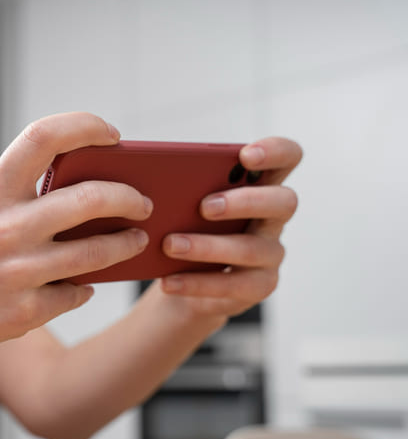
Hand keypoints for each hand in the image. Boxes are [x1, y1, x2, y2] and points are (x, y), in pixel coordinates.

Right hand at [0, 113, 152, 363]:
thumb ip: (18, 200)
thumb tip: (86, 194)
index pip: (43, 137)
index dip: (85, 125)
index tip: (111, 134)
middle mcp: (5, 230)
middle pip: (91, 198)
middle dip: (129, 197)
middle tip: (142, 201)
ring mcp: (17, 274)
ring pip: (97, 252)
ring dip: (125, 244)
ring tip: (134, 240)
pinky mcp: (25, 312)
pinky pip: (77, 292)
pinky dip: (86, 286)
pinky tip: (84, 283)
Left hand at [159, 137, 300, 317]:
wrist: (184, 281)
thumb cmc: (186, 228)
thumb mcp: (183, 202)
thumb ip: (182, 184)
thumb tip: (150, 171)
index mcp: (261, 185)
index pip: (288, 158)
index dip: (275, 151)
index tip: (245, 155)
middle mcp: (273, 218)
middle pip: (283, 202)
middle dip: (244, 202)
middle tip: (203, 207)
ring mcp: (270, 254)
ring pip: (251, 248)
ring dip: (208, 246)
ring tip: (170, 244)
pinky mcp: (259, 286)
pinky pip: (232, 285)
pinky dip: (196, 282)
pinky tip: (168, 281)